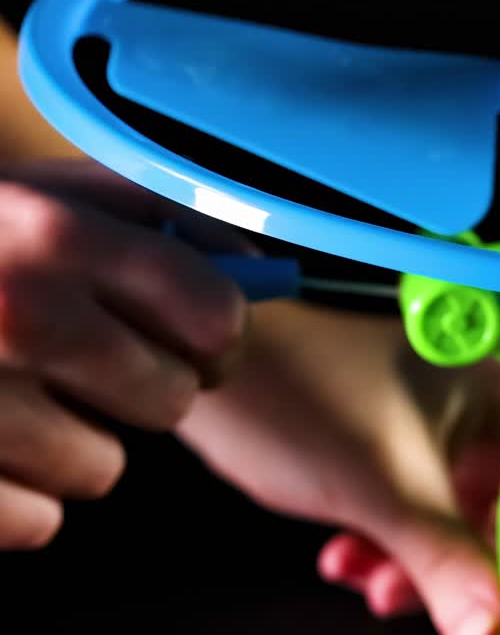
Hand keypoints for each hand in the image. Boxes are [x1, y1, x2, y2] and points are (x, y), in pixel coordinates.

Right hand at [0, 159, 249, 548]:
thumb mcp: (26, 196)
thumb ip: (139, 214)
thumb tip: (256, 264)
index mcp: (54, 234)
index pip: (214, 312)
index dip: (213, 334)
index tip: (195, 337)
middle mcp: (21, 313)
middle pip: (171, 399)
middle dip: (138, 388)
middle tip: (79, 364)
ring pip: (105, 469)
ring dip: (69, 443)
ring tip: (3, 396)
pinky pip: (40, 522)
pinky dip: (14, 498)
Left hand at [177, 301, 499, 634]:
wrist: (201, 355)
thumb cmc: (287, 374)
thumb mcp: (376, 481)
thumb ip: (445, 561)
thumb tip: (499, 628)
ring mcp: (469, 435)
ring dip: (468, 581)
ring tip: (408, 597)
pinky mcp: (429, 459)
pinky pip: (456, 530)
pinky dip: (422, 566)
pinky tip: (369, 571)